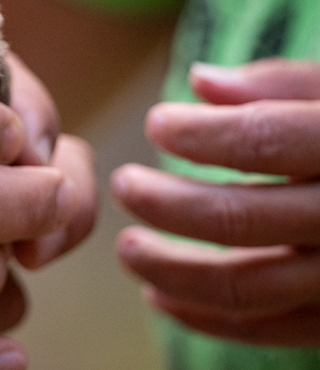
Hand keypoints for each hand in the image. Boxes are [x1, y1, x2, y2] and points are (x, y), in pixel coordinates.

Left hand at [113, 58, 319, 345]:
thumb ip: (285, 84)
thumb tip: (200, 81)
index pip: (264, 140)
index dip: (199, 133)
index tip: (156, 122)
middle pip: (242, 218)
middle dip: (167, 202)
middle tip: (125, 184)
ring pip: (247, 286)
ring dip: (171, 270)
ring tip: (127, 248)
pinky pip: (268, 328)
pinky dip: (205, 317)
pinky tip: (158, 296)